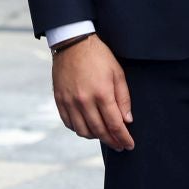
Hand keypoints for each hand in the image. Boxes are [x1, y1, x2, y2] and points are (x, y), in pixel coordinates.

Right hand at [52, 36, 133, 150]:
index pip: (115, 124)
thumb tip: (127, 120)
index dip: (123, 138)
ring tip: (104, 136)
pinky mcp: (59, 100)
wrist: (72, 43)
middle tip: (119, 146)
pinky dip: (79, 129)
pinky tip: (87, 128)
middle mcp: (84, 101)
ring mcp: (69, 102)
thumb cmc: (98, 56)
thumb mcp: (117, 73)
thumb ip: (123, 98)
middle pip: (99, 131)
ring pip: (83, 131)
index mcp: (101, 93)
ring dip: (95, 137)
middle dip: (112, 141)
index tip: (129, 145)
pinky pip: (69, 123)